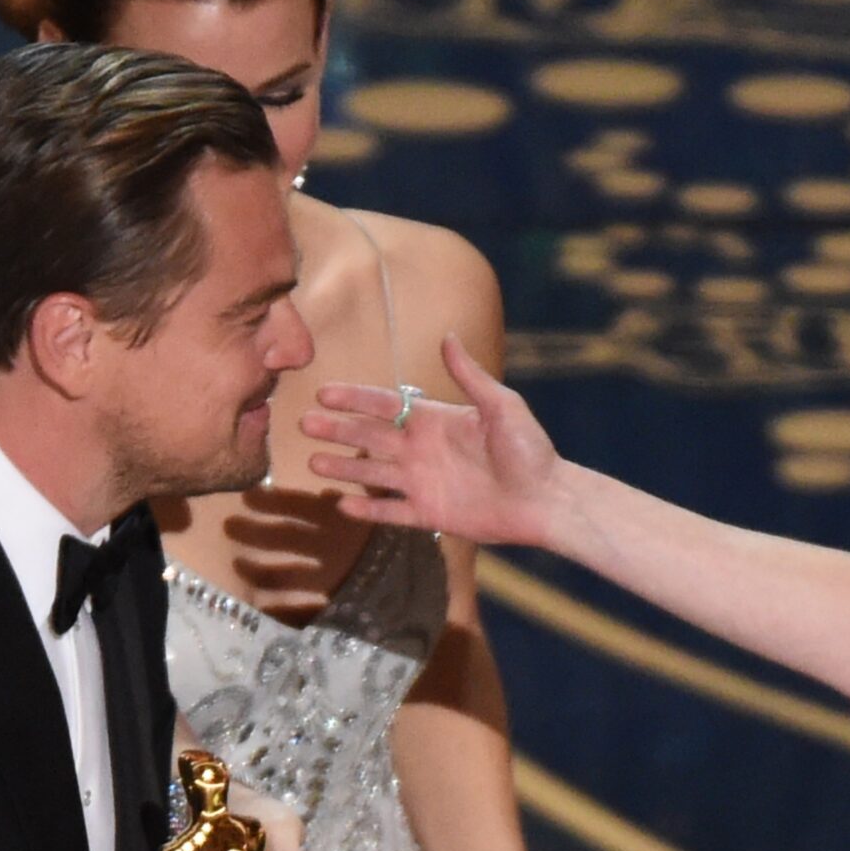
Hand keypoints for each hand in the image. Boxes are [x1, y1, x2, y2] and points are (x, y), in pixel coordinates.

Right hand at [301, 336, 564, 548]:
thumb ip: (470, 376)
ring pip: (373, 473)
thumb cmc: (530, 449)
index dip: (355, 398)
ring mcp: (423, 482)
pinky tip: (341, 505)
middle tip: (303, 424)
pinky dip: (368, 509)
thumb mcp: (501, 405)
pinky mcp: (430, 513)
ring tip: (312, 462)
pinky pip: (392, 512)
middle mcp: (422, 449)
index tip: (324, 393)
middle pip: (369, 437)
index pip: (385, 405)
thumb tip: (448, 337)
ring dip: (343, 467)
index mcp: (435, 420)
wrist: (545, 498)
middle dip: (337, 430)